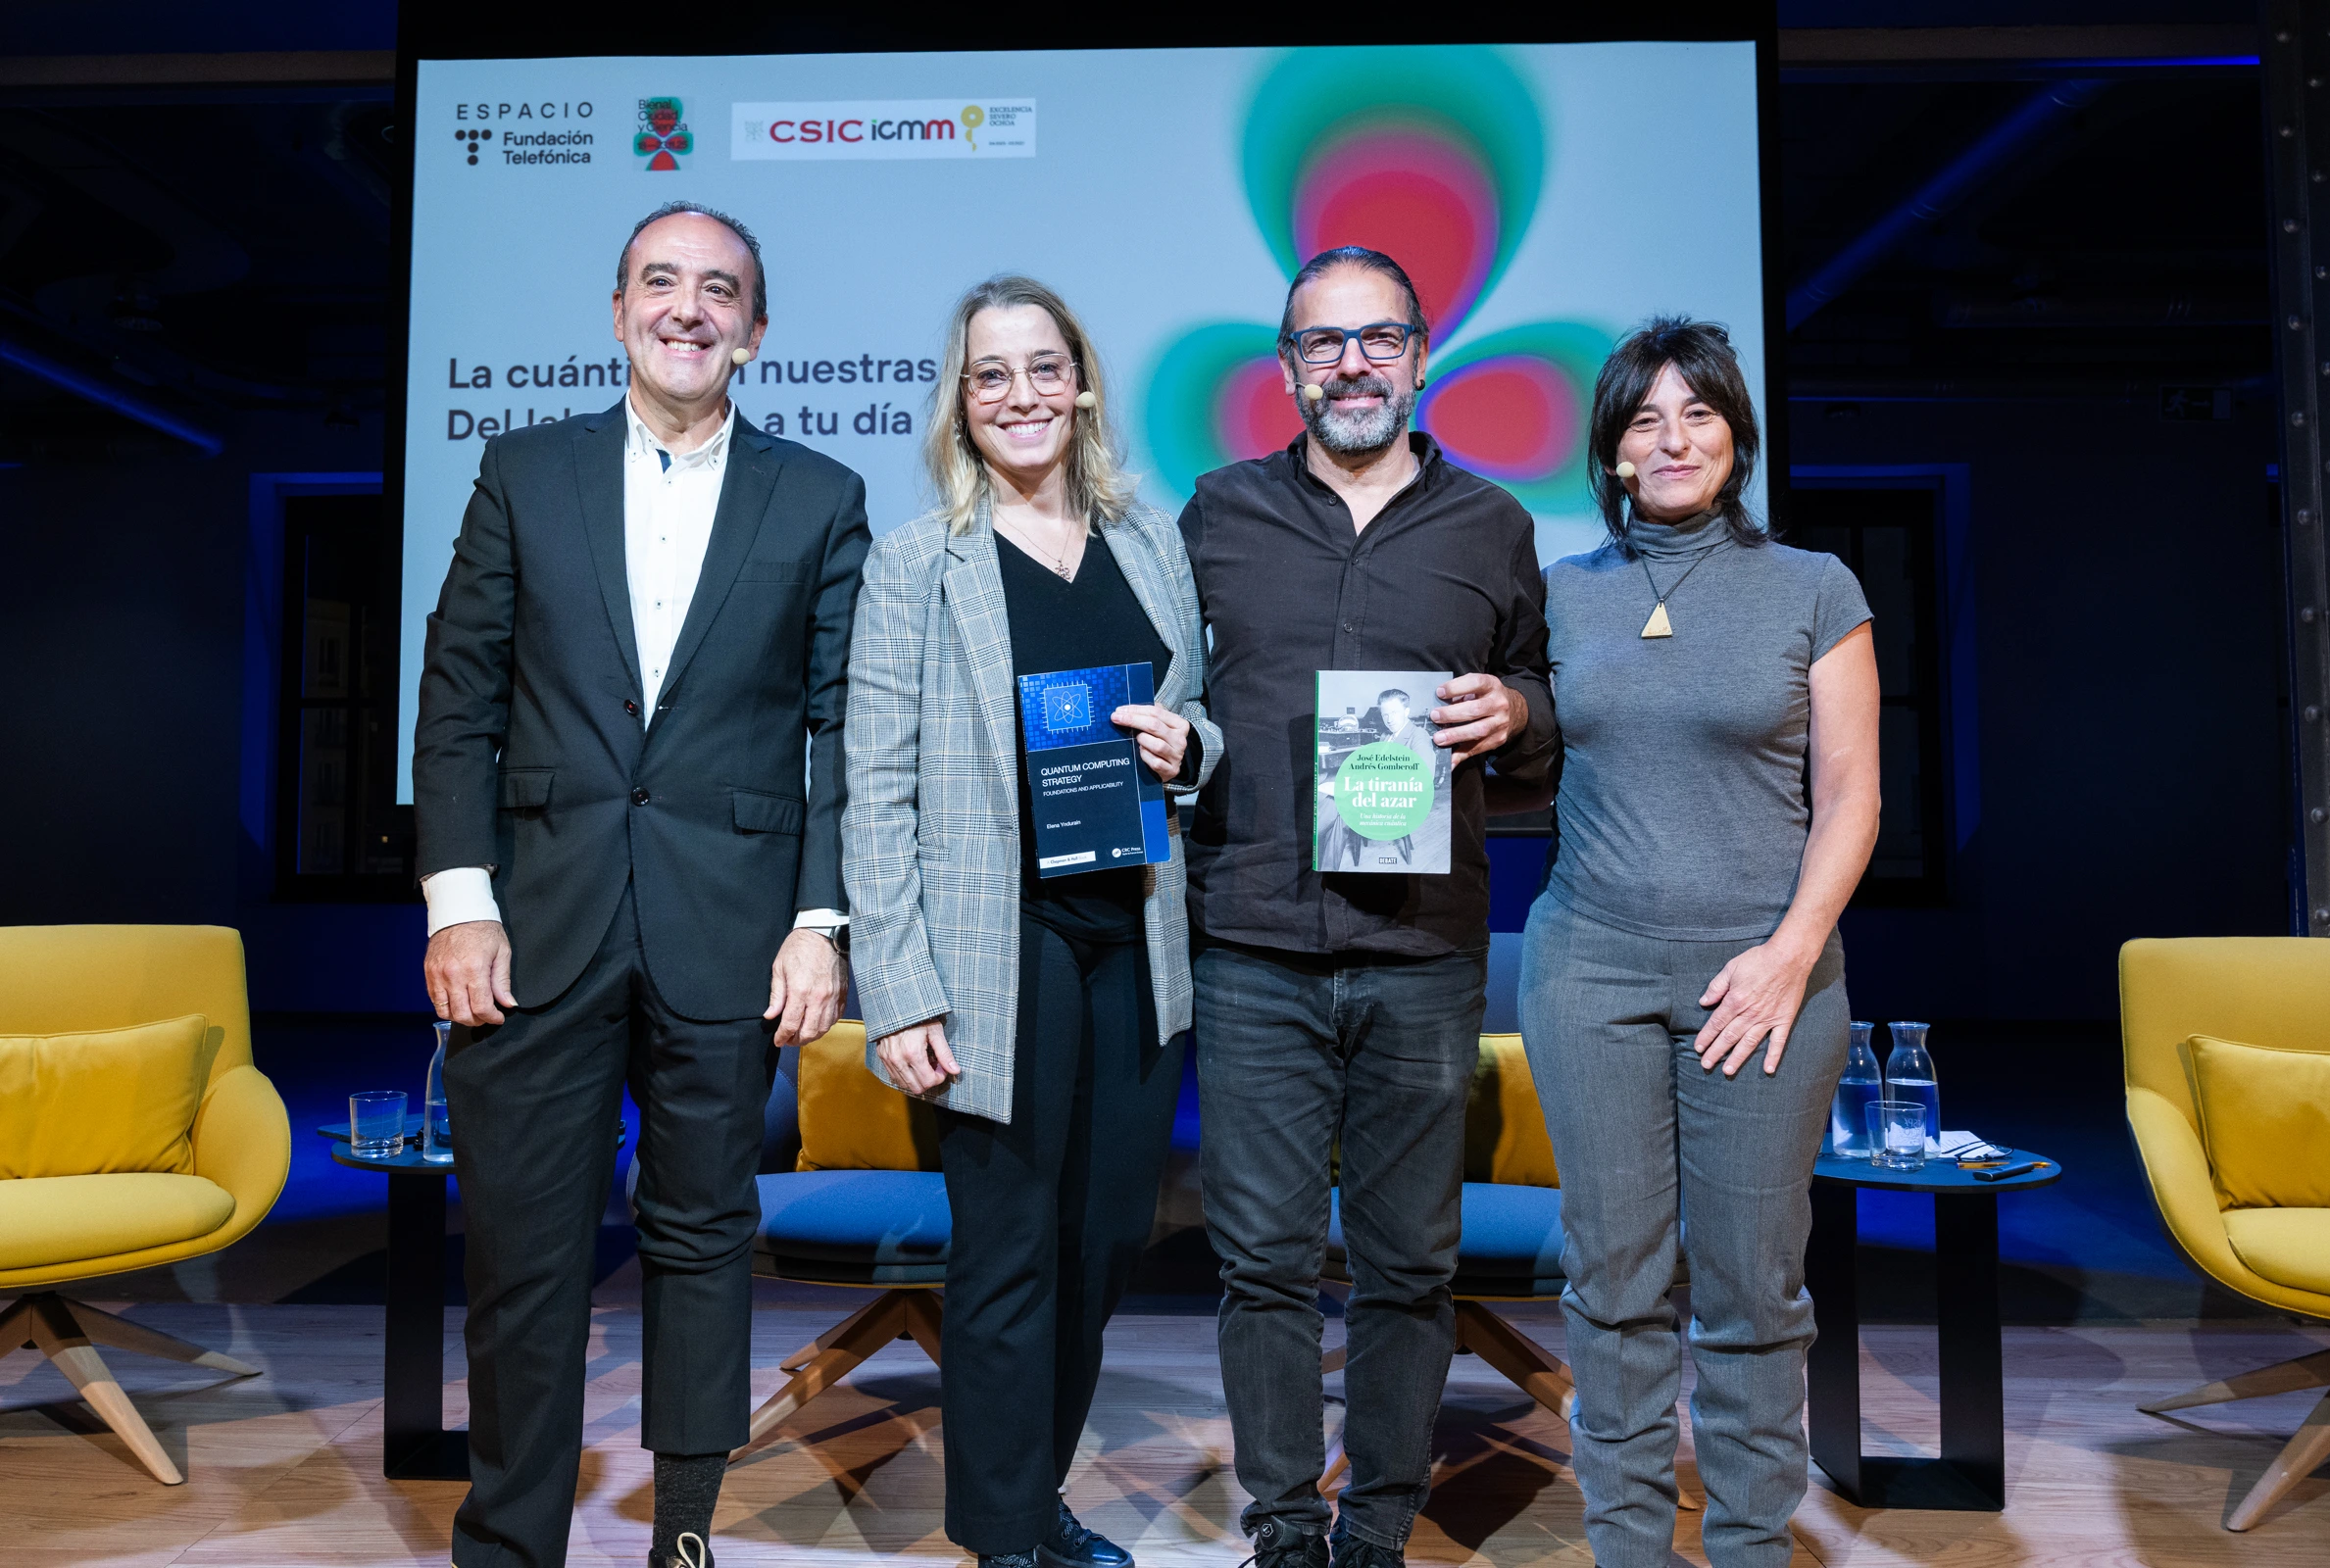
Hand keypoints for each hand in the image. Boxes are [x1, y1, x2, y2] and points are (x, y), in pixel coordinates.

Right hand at [425, 920, 514, 1027]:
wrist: (458, 911)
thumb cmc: (483, 929)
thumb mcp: (501, 952)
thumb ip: (502, 981)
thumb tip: (508, 1003)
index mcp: (474, 969)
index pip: (481, 1007)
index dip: (492, 1017)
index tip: (498, 1017)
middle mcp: (453, 975)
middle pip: (462, 1014)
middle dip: (477, 1020)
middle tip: (486, 1016)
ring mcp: (437, 975)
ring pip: (445, 1011)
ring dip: (460, 1016)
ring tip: (472, 1011)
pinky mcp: (428, 973)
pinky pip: (434, 1000)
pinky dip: (446, 1006)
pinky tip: (458, 1002)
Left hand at [765, 928, 847, 1046]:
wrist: (824, 934)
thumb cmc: (799, 947)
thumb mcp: (779, 968)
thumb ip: (776, 995)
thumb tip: (770, 1015)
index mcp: (800, 990)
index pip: (790, 1024)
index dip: (782, 1037)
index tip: (778, 1041)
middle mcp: (819, 997)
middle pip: (809, 1032)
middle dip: (796, 1040)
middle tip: (788, 1039)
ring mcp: (833, 997)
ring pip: (824, 1028)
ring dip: (811, 1035)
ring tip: (801, 1033)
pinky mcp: (842, 995)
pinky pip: (835, 1018)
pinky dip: (825, 1025)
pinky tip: (816, 1023)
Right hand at [876, 1018, 959, 1095]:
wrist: (895, 1006)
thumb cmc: (917, 1017)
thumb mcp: (935, 1032)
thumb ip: (945, 1053)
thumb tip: (955, 1071)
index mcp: (913, 1053)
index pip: (928, 1081)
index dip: (939, 1077)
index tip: (942, 1067)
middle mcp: (898, 1060)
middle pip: (917, 1088)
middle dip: (929, 1081)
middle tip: (934, 1067)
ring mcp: (888, 1060)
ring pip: (905, 1085)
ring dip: (917, 1079)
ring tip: (924, 1063)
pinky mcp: (882, 1058)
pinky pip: (895, 1077)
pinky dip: (906, 1075)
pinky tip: (913, 1063)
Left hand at [1112, 702, 1190, 781]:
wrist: (1171, 766)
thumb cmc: (1162, 742)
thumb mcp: (1161, 726)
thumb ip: (1150, 715)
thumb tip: (1127, 709)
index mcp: (1180, 725)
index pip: (1156, 712)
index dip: (1136, 710)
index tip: (1120, 710)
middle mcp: (1180, 740)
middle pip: (1154, 726)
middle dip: (1133, 720)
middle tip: (1116, 718)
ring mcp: (1177, 756)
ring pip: (1156, 745)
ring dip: (1142, 740)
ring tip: (1136, 739)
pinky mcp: (1171, 770)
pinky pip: (1155, 762)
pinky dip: (1145, 756)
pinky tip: (1141, 752)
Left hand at [1429, 673, 1527, 761]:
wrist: (1514, 710)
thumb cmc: (1486, 696)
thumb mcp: (1478, 688)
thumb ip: (1460, 692)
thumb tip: (1435, 704)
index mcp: (1491, 685)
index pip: (1475, 683)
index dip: (1456, 687)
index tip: (1439, 692)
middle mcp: (1499, 704)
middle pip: (1475, 710)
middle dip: (1452, 714)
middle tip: (1435, 717)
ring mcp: (1500, 723)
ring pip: (1478, 731)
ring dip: (1456, 735)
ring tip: (1438, 738)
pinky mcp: (1498, 739)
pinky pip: (1477, 749)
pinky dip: (1460, 755)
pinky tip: (1448, 759)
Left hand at [1692, 937, 1818, 1077]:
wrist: (1789, 957)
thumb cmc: (1759, 960)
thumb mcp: (1731, 968)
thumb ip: (1716, 986)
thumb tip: (1703, 1002)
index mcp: (1735, 1001)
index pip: (1716, 1023)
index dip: (1706, 1036)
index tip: (1698, 1048)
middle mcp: (1750, 1014)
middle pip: (1729, 1037)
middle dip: (1716, 1052)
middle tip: (1706, 1065)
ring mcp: (1768, 1019)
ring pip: (1749, 1043)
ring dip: (1738, 1058)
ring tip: (1728, 1071)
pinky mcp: (1784, 1020)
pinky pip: (1778, 1042)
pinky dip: (1773, 1056)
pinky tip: (1768, 1070)